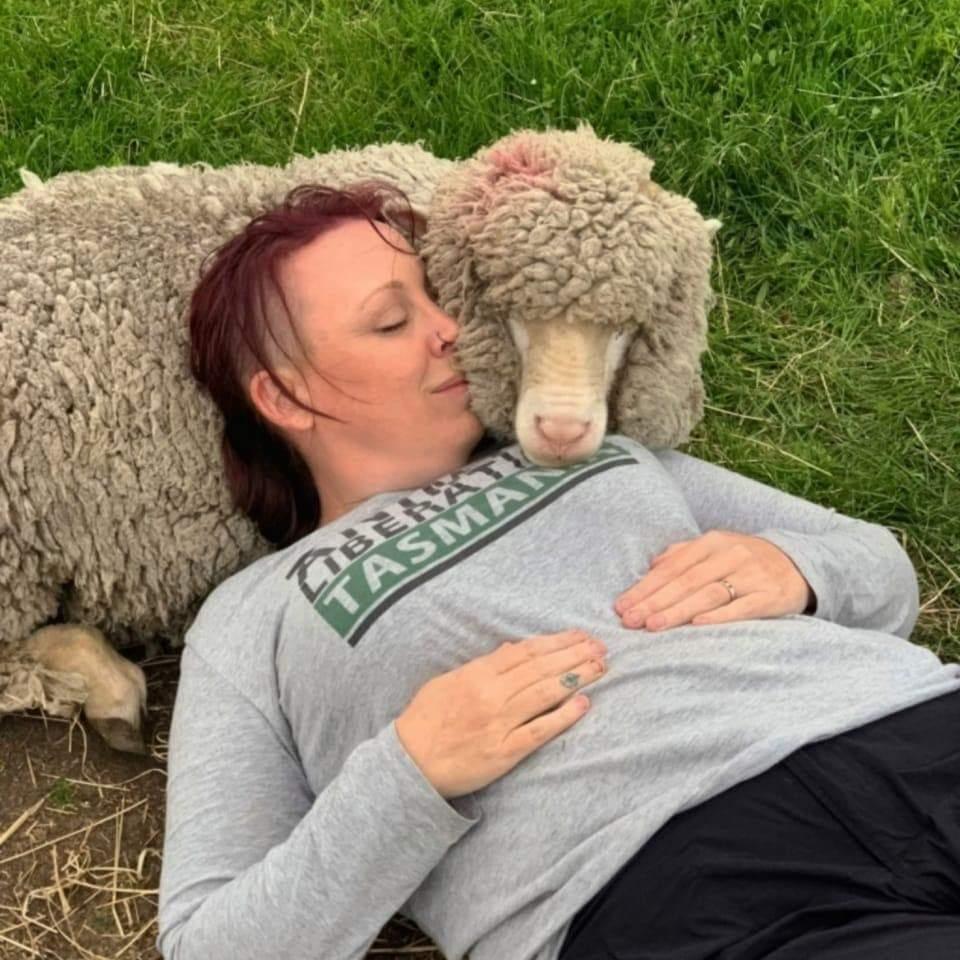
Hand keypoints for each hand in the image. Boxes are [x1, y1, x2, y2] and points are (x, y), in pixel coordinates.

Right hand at [395, 629, 607, 798]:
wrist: (410, 764)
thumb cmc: (425, 720)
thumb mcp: (448, 681)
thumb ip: (483, 665)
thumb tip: (513, 648)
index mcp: (476, 674)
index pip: (526, 652)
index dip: (556, 642)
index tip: (578, 635)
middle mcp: (491, 695)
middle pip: (541, 668)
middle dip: (574, 654)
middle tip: (600, 646)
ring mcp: (499, 723)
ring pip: (545, 693)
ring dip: (576, 677)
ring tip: (600, 667)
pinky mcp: (505, 752)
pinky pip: (540, 730)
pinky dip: (564, 716)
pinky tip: (584, 703)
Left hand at [614, 530, 814, 630]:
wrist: (800, 563)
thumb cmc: (746, 560)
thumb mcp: (716, 548)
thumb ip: (683, 555)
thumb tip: (651, 566)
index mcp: (712, 542)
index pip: (672, 567)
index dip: (645, 587)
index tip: (622, 605)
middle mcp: (731, 555)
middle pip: (686, 581)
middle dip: (654, 602)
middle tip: (630, 620)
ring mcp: (752, 575)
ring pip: (709, 594)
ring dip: (678, 611)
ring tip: (653, 626)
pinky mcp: (771, 597)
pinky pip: (742, 608)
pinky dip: (719, 616)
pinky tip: (697, 625)